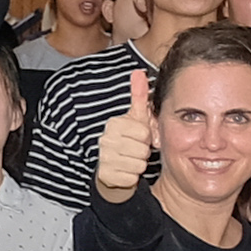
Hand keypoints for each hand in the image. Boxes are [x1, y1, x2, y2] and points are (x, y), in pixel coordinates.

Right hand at [93, 72, 157, 199]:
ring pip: (138, 165)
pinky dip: (132, 177)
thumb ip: (139, 95)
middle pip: (142, 149)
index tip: (139, 137)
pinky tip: (126, 171)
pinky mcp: (105, 176)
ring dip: (138, 164)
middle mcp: (105, 140)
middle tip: (135, 149)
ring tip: (131, 159)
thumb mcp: (136, 117)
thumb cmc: (129, 140)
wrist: (114, 166)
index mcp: (113, 124)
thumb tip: (138, 71)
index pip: (144, 132)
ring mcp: (104, 158)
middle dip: (143, 151)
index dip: (146, 137)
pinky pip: (131, 178)